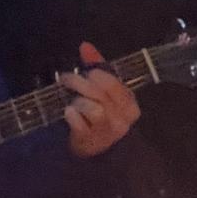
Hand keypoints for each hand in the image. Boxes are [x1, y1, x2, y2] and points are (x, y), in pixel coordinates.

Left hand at [62, 41, 140, 157]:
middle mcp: (122, 119)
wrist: (97, 151)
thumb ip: (97, 67)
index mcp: (130, 105)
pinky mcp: (91, 142)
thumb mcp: (104, 91)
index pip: (113, 83)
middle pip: (99, 93)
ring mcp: (107, 133)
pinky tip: (69, 114)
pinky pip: (79, 123)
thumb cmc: (101, 116)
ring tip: (73, 103)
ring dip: (78, 102)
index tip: (86, 73)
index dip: (95, 74)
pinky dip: (71, 116)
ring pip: (91, 107)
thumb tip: (85, 46)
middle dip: (80, 83)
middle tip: (67, 80)